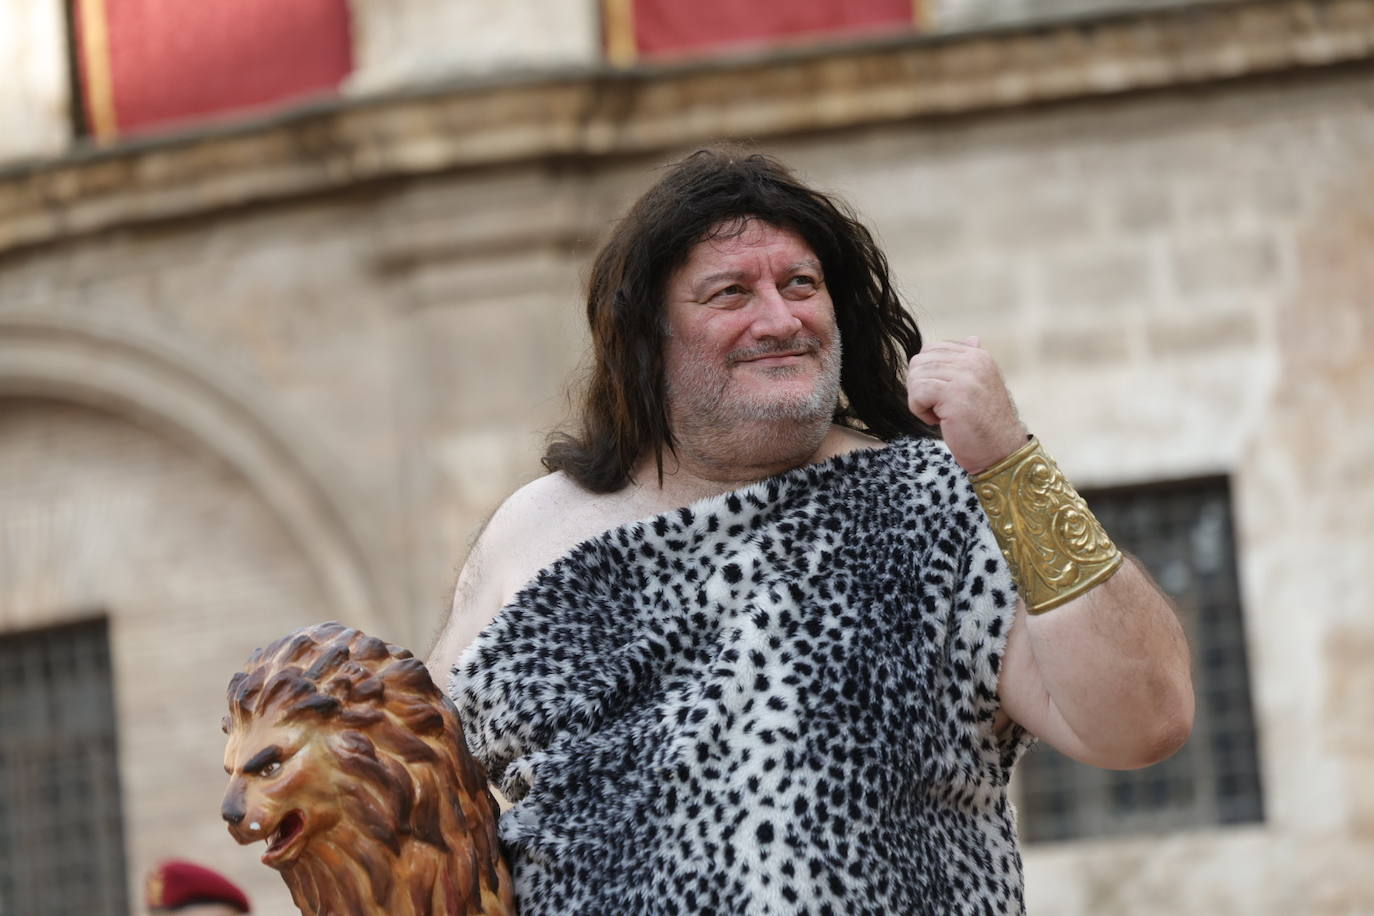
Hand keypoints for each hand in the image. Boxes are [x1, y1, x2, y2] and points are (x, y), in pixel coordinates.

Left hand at [906, 337, 1027, 473]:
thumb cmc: (985, 424)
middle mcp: (973, 361)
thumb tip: (971, 338)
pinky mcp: (954, 394)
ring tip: (939, 415)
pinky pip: (917, 392)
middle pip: (919, 361)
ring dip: (919, 400)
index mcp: (978, 356)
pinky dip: (919, 410)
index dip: (927, 374)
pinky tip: (936, 421)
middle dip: (919, 387)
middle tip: (937, 407)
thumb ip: (970, 364)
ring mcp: (965, 376)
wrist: (1001, 451)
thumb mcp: (980, 386)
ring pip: (916, 376)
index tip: (942, 396)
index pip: (932, 349)